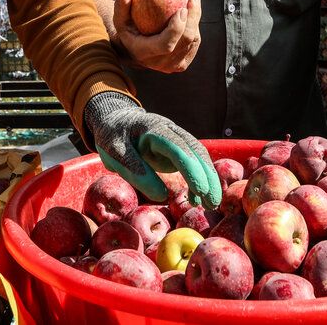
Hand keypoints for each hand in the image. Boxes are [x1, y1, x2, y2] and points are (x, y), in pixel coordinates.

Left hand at [83, 91, 220, 208]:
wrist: (117, 120)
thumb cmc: (114, 138)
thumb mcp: (115, 153)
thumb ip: (135, 171)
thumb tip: (161, 196)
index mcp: (153, 128)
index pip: (177, 147)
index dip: (190, 168)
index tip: (200, 190)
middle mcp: (170, 129)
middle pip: (194, 150)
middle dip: (206, 176)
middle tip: (212, 203)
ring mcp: (176, 136)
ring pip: (198, 155)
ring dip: (208, 178)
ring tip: (210, 204)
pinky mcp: (177, 147)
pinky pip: (194, 161)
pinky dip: (199, 178)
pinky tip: (198, 198)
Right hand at [111, 0, 201, 72]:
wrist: (135, 51)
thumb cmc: (128, 29)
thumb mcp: (120, 18)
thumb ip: (121, 5)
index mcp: (146, 54)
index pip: (166, 44)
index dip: (177, 27)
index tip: (182, 8)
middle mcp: (161, 63)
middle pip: (185, 41)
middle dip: (193, 17)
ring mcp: (173, 66)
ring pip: (193, 41)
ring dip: (195, 19)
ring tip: (193, 1)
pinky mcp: (182, 64)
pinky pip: (194, 43)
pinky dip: (195, 27)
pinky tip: (193, 11)